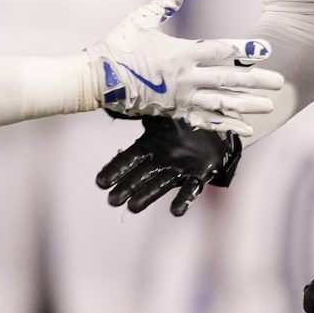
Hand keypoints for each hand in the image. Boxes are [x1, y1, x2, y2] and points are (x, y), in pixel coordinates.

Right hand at [86, 0, 283, 133]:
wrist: (97, 81)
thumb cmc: (118, 46)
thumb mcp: (141, 19)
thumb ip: (165, 3)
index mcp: (181, 53)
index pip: (220, 50)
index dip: (245, 49)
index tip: (266, 48)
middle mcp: (185, 77)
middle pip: (228, 79)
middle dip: (256, 80)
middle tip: (280, 81)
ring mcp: (181, 98)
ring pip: (221, 103)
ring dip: (246, 105)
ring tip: (269, 106)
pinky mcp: (174, 113)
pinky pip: (205, 121)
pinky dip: (226, 125)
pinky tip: (245, 129)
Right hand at [96, 117, 241, 215]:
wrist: (212, 124)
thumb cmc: (182, 121)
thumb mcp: (158, 113)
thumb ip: (139, 110)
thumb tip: (114, 100)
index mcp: (150, 146)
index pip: (127, 159)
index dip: (115, 170)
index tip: (101, 182)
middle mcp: (161, 161)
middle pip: (140, 176)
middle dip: (127, 188)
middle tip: (113, 200)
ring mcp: (179, 169)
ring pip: (160, 184)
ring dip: (147, 196)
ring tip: (133, 207)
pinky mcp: (198, 175)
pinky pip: (190, 189)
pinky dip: (183, 200)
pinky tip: (176, 211)